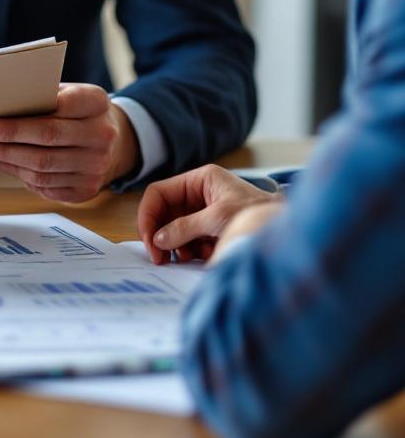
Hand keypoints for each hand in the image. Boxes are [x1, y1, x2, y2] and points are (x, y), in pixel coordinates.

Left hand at [0, 83, 137, 202]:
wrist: (114, 143)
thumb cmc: (79, 113)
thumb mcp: (70, 93)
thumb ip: (43, 96)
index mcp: (96, 103)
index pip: (57, 108)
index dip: (18, 120)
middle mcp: (101, 136)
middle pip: (46, 139)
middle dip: (6, 140)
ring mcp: (95, 166)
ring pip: (41, 167)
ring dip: (6, 160)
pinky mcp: (86, 189)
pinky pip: (45, 186)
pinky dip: (18, 175)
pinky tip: (2, 164)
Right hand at [137, 164, 280, 264]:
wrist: (289, 233)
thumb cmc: (258, 214)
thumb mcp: (218, 218)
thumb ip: (185, 227)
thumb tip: (158, 239)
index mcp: (199, 179)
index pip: (158, 193)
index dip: (148, 215)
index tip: (148, 239)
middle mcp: (198, 193)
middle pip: (164, 213)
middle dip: (162, 235)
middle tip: (160, 258)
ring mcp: (204, 211)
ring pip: (174, 229)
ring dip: (178, 245)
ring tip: (192, 256)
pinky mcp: (210, 229)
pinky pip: (188, 240)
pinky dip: (192, 250)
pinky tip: (207, 254)